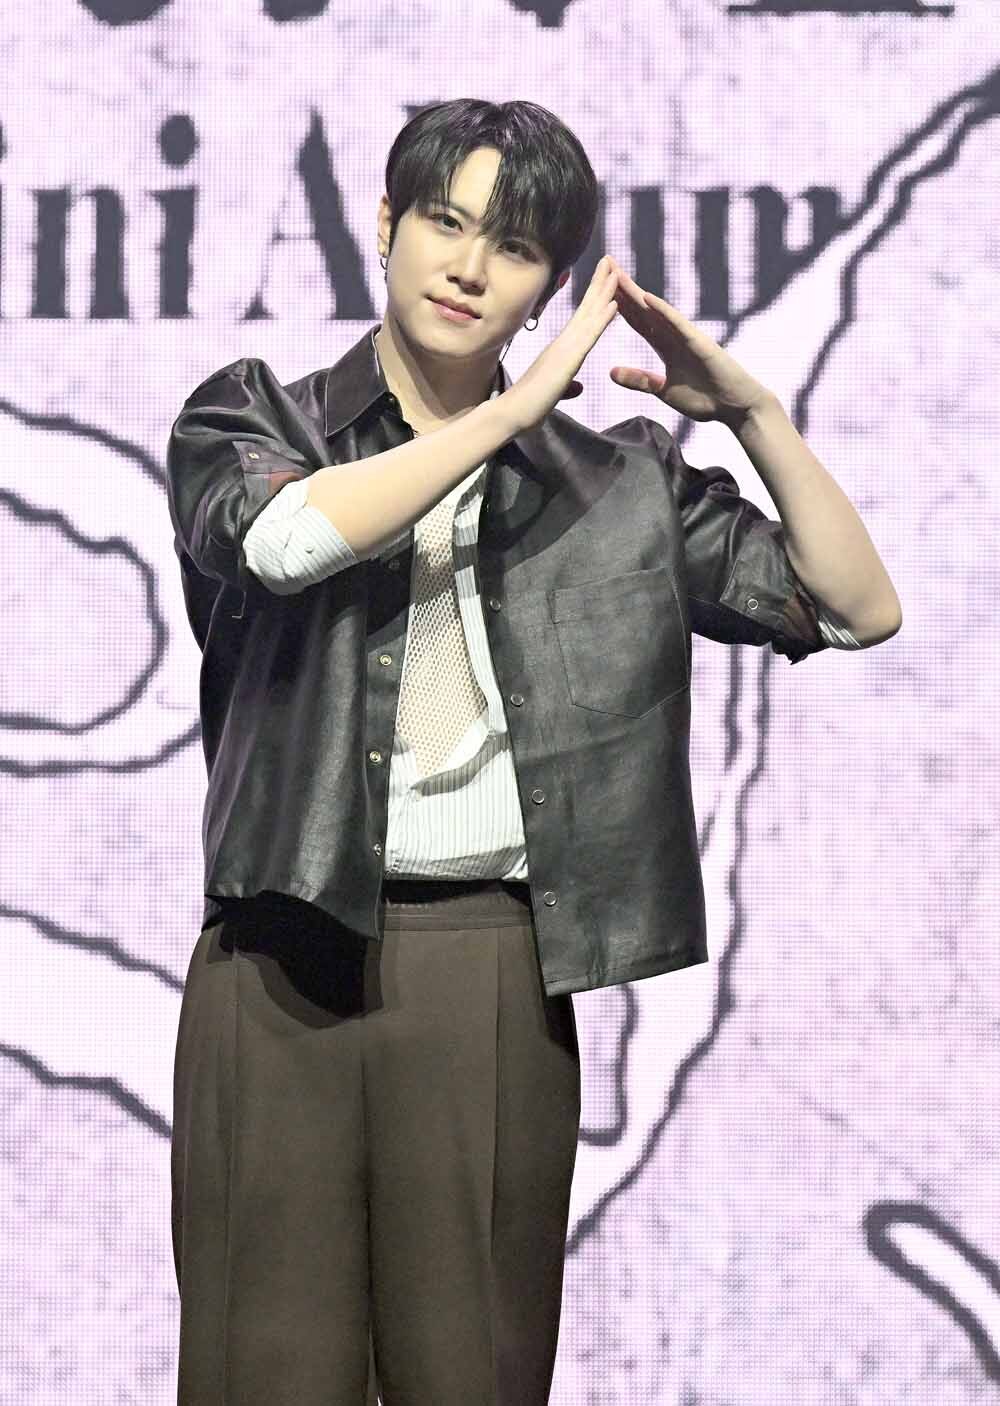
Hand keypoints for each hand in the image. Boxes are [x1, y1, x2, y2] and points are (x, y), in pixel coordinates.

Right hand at [504, 255, 620, 432]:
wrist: (509, 415)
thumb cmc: (526, 406)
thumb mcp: (554, 393)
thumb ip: (567, 387)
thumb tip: (577, 387)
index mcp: (560, 350)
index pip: (581, 319)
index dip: (594, 298)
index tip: (605, 278)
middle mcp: (562, 344)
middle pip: (586, 309)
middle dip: (599, 284)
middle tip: (610, 260)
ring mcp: (564, 350)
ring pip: (588, 316)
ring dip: (603, 292)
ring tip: (615, 270)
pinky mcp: (567, 361)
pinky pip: (589, 336)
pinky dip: (602, 319)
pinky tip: (615, 304)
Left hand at [606, 260, 773, 429]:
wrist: (736, 408)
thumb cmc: (705, 399)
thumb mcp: (663, 390)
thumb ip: (639, 379)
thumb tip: (610, 372)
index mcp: (665, 345)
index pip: (637, 320)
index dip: (617, 304)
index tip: (598, 288)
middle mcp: (674, 335)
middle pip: (643, 307)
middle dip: (623, 287)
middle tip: (603, 264)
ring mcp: (687, 336)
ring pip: (656, 309)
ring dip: (636, 291)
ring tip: (616, 273)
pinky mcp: (699, 342)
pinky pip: (677, 323)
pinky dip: (662, 310)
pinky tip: (646, 297)